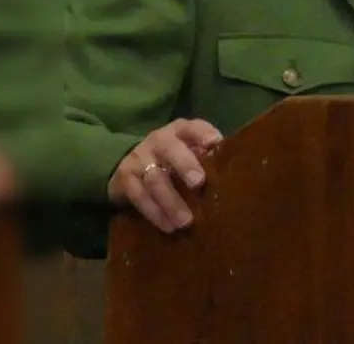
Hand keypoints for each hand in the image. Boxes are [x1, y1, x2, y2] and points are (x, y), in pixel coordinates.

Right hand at [107, 118, 222, 232]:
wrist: (129, 164)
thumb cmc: (173, 158)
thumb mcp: (188, 150)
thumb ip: (205, 156)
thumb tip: (227, 170)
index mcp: (179, 131)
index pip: (192, 127)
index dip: (202, 133)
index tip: (215, 143)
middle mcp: (158, 141)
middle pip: (170, 149)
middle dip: (184, 165)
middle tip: (198, 183)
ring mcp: (139, 159)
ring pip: (155, 179)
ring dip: (171, 201)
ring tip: (186, 221)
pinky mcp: (125, 180)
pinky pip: (139, 197)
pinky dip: (155, 213)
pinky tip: (168, 225)